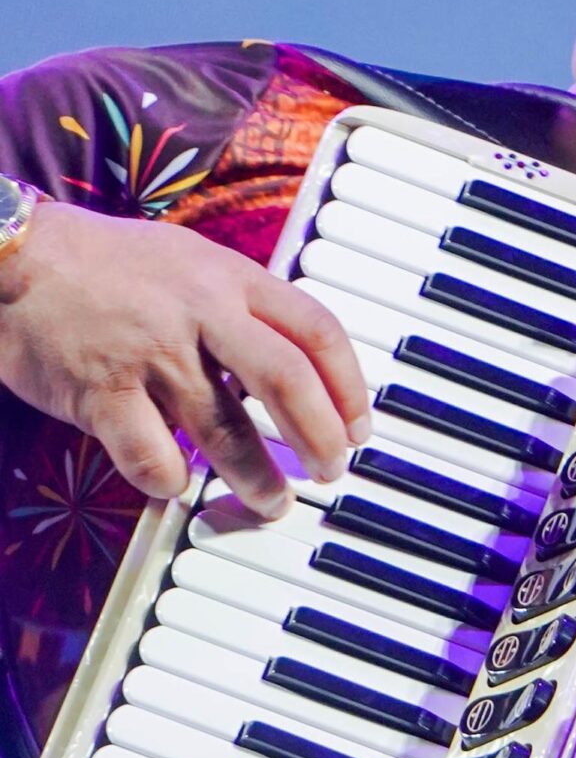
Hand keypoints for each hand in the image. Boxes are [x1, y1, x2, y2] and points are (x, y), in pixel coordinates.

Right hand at [0, 197, 369, 515]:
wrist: (12, 255)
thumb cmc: (103, 265)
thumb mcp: (187, 260)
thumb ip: (240, 306)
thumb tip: (297, 368)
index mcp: (226, 276)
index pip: (315, 330)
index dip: (350, 387)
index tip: (358, 427)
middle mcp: (197, 310)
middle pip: (287, 381)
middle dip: (321, 438)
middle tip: (330, 473)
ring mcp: (149, 351)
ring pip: (226, 431)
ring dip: (258, 479)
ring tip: (272, 502)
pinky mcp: (101, 391)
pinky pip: (151, 457)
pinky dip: (170, 482)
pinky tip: (175, 485)